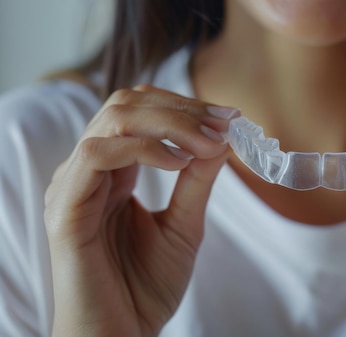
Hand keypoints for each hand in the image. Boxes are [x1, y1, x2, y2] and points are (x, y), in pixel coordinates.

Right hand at [44, 85, 239, 336]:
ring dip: (170, 122)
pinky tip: (179, 162)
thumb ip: (197, 180)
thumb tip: (221, 138)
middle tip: (224, 123)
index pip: (139, 113)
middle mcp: (88, 173)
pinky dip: (144, 148)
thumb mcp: (184, 225)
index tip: (230, 117)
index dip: (184, 107)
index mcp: (111, 174)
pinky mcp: (66, 211)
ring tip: (209, 142)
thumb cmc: (145, 288)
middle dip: (182, 108)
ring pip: (113, 120)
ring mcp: (73, 188)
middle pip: (126, 105)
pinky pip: (98, 155)